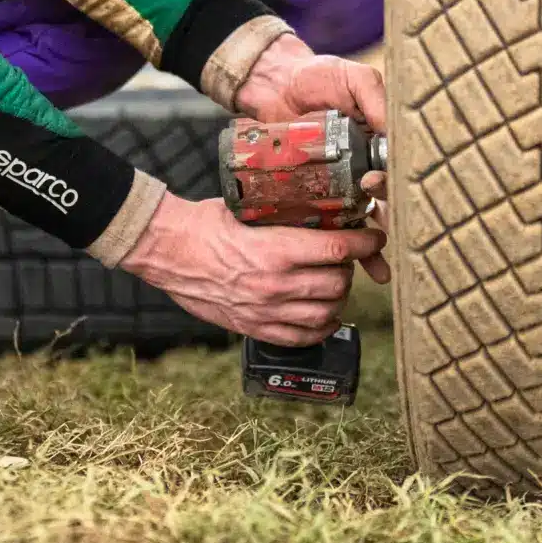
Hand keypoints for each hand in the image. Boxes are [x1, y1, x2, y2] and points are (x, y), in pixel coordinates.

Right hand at [119, 193, 383, 344]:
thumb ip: (284, 214)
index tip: (374, 237)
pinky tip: (324, 316)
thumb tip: (320, 205)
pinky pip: (301, 337)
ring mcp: (265, 310)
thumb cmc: (205, 224)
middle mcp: (275, 284)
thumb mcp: (248, 208)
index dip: (364, 243)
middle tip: (347, 258)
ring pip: (325, 313)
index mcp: (276, 250)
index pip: (338, 250)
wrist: (167, 251)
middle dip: (350, 269)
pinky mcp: (254, 327)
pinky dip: (321, 328)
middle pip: (337, 283)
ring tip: (335, 284)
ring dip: (338, 298)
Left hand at [234, 33, 390, 280]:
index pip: (398, 169)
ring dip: (373, 246)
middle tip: (380, 222)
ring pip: (364, 218)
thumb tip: (393, 128)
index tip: (378, 183)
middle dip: (389, 219)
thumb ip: (373, 94)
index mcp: (381, 142)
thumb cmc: (317, 77)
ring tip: (381, 271)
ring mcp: (342, 182)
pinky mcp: (315, 194)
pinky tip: (351, 265)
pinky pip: (331, 222)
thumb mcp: (352, 77)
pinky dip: (340, 244)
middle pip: (386, 200)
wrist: (274, 84)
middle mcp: (367, 166)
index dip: (395, 181)